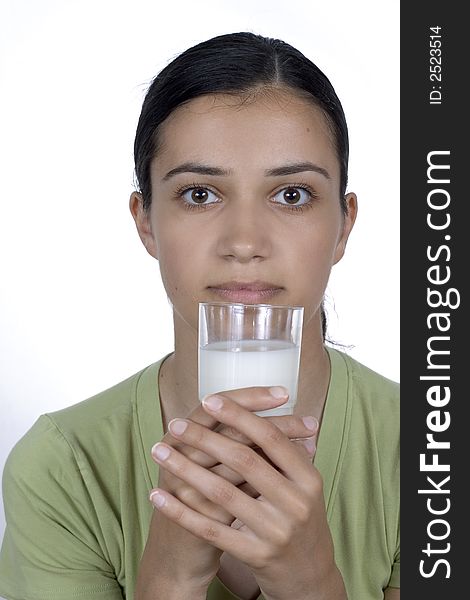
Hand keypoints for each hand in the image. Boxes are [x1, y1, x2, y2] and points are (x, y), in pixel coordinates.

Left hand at [150, 392, 345, 599]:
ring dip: (185, 469)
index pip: (271, 438)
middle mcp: (295, 503)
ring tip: (159, 451)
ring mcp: (276, 531)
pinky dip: (182, 512)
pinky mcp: (256, 555)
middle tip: (175, 423)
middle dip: (205, 438)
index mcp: (308, 478)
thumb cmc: (300, 517)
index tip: (209, 400)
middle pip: (244, 461)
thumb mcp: (304, 484)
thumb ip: (285, 452)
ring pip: (222, 494)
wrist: (310, 574)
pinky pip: (211, 530)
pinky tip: (158, 496)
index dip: (240, 416)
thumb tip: (257, 408)